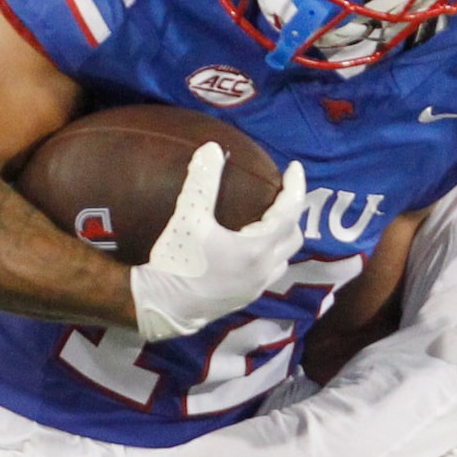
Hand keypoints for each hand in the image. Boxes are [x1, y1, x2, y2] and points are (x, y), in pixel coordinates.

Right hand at [130, 144, 307, 342]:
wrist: (161, 307)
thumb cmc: (177, 262)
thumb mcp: (188, 218)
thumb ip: (202, 182)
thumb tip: (211, 149)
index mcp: (257, 249)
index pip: (289, 212)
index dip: (294, 187)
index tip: (294, 168)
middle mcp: (264, 270)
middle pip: (294, 237)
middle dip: (292, 212)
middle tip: (280, 193)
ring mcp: (256, 287)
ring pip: (284, 257)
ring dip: (283, 236)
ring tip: (269, 217)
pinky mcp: (245, 297)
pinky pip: (270, 271)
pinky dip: (269, 252)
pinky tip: (249, 244)